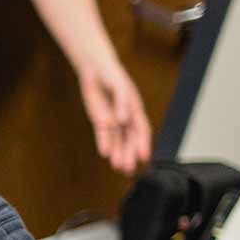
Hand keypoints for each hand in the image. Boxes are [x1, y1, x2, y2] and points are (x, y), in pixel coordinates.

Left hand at [76, 58, 150, 174]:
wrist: (95, 70)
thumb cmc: (111, 75)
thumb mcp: (119, 87)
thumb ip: (122, 103)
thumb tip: (124, 120)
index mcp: (136, 110)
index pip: (141, 130)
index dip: (143, 144)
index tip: (143, 157)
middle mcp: (126, 117)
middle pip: (129, 139)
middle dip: (129, 154)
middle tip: (128, 169)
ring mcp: (114, 120)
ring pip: (118, 140)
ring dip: (118, 153)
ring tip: (118, 167)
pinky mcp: (101, 120)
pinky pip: (104, 135)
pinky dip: (105, 143)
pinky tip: (105, 154)